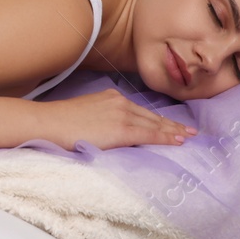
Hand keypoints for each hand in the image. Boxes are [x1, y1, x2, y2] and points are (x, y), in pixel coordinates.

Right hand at [38, 88, 197, 149]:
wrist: (49, 123)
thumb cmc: (61, 123)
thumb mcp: (86, 114)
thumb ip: (103, 119)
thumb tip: (111, 132)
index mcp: (111, 97)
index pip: (141, 110)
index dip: (159, 119)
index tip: (173, 124)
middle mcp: (120, 101)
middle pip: (152, 116)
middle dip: (172, 124)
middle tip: (190, 131)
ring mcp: (122, 114)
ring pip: (154, 124)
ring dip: (173, 131)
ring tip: (188, 137)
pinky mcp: (121, 128)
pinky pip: (150, 134)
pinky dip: (166, 137)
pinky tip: (178, 141)